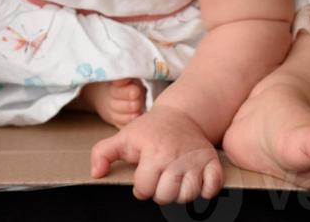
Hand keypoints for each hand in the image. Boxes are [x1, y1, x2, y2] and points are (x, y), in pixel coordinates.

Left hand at [90, 103, 223, 204]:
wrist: (181, 113)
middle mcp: (175, 157)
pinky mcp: (211, 161)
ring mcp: (194, 160)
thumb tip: (95, 174)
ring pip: (188, 195)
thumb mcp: (124, 136)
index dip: (142, 186)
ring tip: (175, 180)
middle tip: (160, 178)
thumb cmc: (150, 129)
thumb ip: (103, 153)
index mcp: (152, 152)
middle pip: (166, 196)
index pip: (145, 190)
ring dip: (181, 192)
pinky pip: (213, 187)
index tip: (144, 175)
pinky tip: (196, 180)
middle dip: (160, 191)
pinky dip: (207, 189)